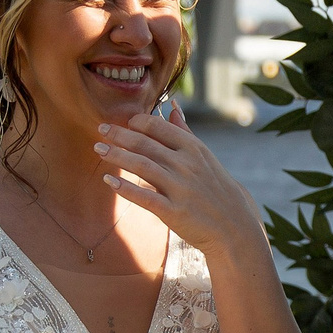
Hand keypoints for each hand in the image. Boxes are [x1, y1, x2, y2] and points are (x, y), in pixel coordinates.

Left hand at [94, 107, 266, 272]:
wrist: (233, 225)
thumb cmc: (216, 188)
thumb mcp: (205, 156)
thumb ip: (185, 132)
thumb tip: (173, 107)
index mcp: (193, 148)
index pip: (158, 126)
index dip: (137, 122)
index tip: (123, 122)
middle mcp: (186, 165)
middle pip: (145, 144)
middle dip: (119, 135)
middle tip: (100, 129)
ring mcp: (180, 188)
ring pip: (141, 166)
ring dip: (116, 156)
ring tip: (98, 149)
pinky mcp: (174, 212)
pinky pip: (145, 197)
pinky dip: (126, 188)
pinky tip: (110, 181)